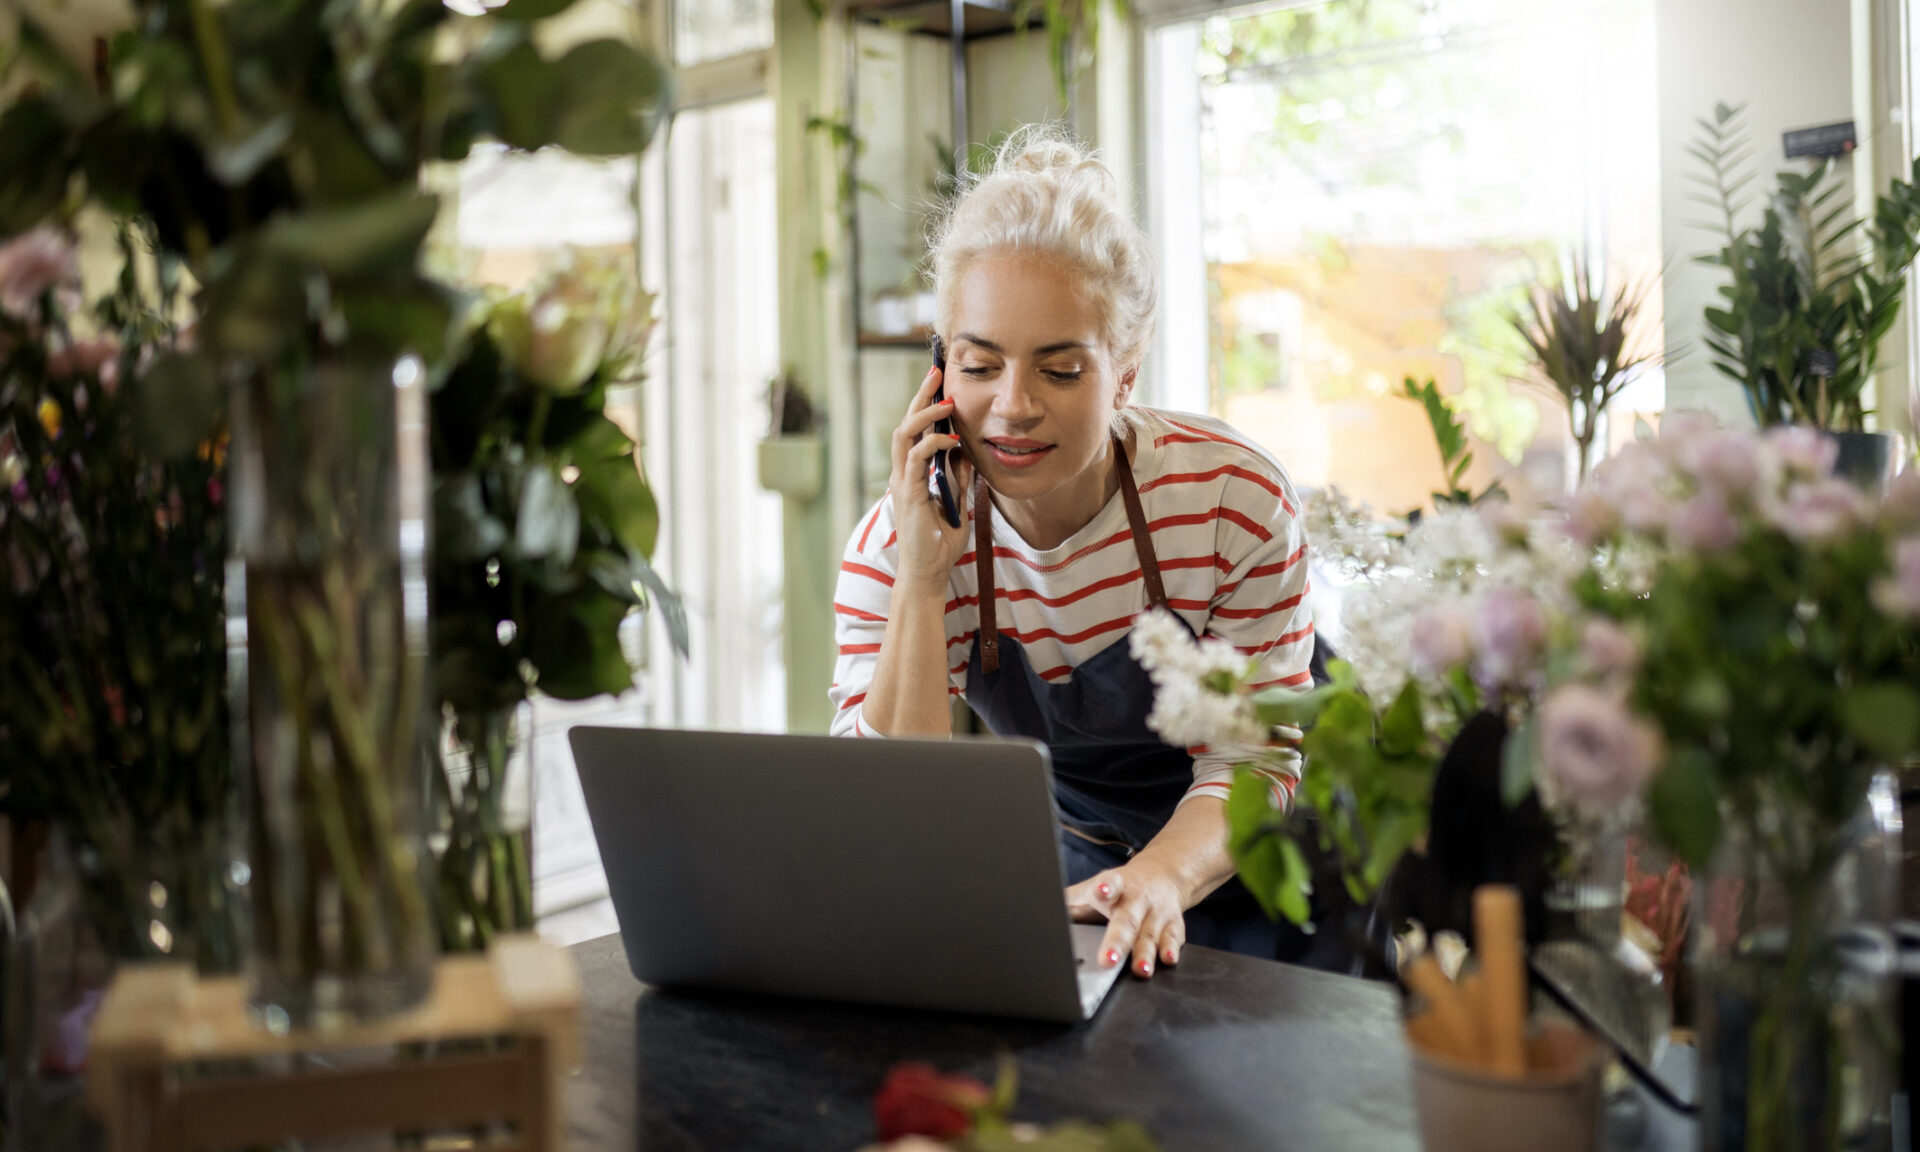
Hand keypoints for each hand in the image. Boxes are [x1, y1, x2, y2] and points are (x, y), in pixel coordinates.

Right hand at [889, 365, 974, 591]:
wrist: (929, 573)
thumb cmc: (940, 542)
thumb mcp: (957, 501)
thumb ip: (958, 476)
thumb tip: (966, 451)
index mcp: (912, 473)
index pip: (916, 429)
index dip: (926, 404)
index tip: (942, 381)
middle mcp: (902, 473)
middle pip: (906, 423)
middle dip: (921, 396)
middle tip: (937, 370)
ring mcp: (902, 482)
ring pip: (904, 435)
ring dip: (924, 414)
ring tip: (946, 401)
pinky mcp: (907, 494)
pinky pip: (916, 459)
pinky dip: (932, 444)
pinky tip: (951, 440)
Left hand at [1065, 859, 1187, 977]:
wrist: (1163, 874)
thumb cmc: (1119, 888)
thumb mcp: (1094, 887)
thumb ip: (1069, 901)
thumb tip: (1034, 910)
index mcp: (1116, 886)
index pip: (1109, 885)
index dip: (1104, 888)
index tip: (1100, 891)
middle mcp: (1138, 899)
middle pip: (1127, 920)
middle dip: (1118, 941)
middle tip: (1107, 960)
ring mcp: (1157, 912)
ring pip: (1150, 935)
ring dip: (1145, 954)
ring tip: (1140, 971)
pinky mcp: (1174, 925)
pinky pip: (1173, 939)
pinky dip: (1171, 950)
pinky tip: (1168, 961)